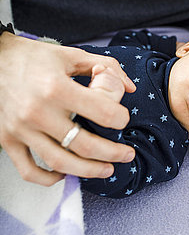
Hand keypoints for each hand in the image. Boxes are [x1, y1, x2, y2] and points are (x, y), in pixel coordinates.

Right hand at [0, 33, 135, 185]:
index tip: (124, 120)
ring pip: (60, 162)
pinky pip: (28, 170)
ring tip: (106, 170)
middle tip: (127, 154)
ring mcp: (21, 129)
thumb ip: (105, 67)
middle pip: (85, 145)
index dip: (121, 119)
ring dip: (89, 171)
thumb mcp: (72, 55)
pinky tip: (65, 173)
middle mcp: (38, 111)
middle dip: (113, 154)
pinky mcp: (7, 140)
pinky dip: (48, 178)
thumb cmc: (35, 57)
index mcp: (57, 87)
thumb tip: (130, 88)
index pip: (102, 112)